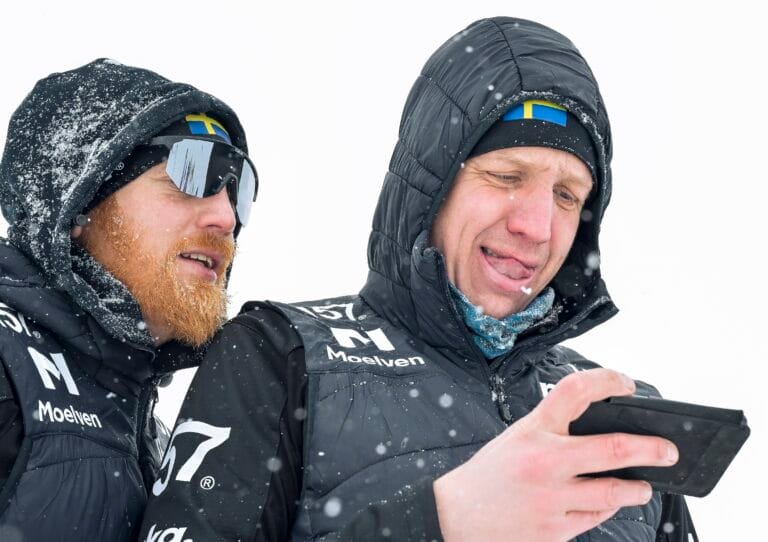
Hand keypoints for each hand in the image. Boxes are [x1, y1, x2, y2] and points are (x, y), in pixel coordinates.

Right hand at [433, 368, 678, 541]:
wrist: (457, 515)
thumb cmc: (489, 474)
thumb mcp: (517, 437)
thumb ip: (554, 430)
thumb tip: (603, 428)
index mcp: (533, 429)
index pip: (576, 390)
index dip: (608, 380)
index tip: (626, 383)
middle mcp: (545, 461)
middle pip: (612, 447)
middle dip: (651, 449)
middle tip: (667, 450)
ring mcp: (552, 498)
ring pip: (614, 492)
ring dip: (636, 488)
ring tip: (643, 485)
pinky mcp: (555, 529)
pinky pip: (596, 517)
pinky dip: (607, 508)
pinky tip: (607, 503)